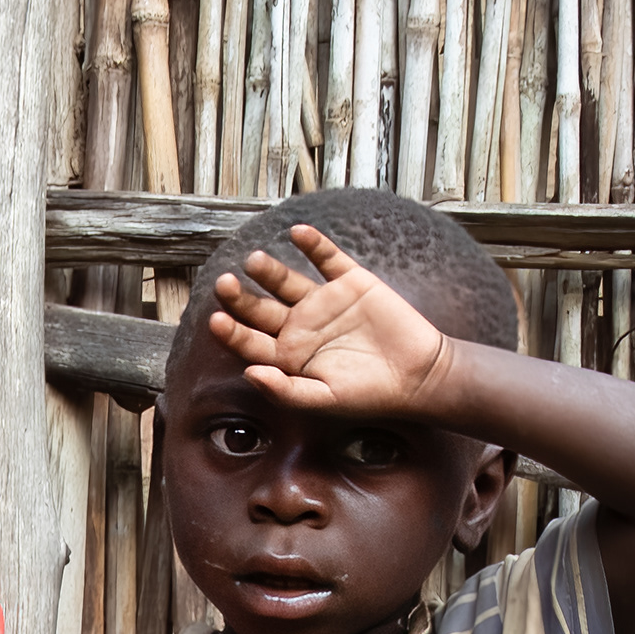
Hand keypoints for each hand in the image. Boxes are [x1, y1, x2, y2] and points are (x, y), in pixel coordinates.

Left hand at [207, 222, 457, 420]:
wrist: (418, 374)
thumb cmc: (369, 395)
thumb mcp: (325, 400)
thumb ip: (285, 390)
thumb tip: (249, 374)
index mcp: (288, 356)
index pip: (251, 342)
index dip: (233, 332)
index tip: (216, 321)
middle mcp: (300, 326)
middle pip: (261, 308)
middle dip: (241, 298)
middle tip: (224, 284)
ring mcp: (323, 302)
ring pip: (287, 281)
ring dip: (270, 270)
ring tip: (254, 261)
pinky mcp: (350, 282)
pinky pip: (327, 258)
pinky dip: (313, 244)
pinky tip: (298, 233)